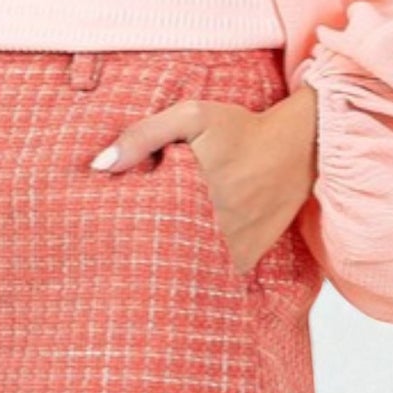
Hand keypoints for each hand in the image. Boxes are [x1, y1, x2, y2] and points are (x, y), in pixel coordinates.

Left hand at [89, 82, 319, 277]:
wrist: (295, 149)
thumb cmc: (238, 130)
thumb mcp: (190, 116)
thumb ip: (143, 136)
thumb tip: (100, 166)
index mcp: (188, 193)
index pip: (134, 222)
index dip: (114, 226)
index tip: (97, 226)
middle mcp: (209, 227)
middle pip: (154, 249)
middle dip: (131, 248)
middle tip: (109, 246)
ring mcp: (228, 249)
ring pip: (180, 268)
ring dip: (161, 262)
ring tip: (137, 257)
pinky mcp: (243, 260)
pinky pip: (208, 275)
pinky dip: (191, 271)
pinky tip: (174, 260)